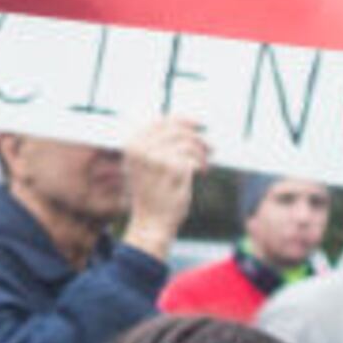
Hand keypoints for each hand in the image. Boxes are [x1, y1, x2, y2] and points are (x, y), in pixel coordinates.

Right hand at [118, 115, 208, 257]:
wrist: (151, 223)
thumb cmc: (151, 194)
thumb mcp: (144, 165)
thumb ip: (156, 144)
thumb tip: (183, 125)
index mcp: (133, 144)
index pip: (161, 121)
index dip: (183, 120)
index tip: (198, 124)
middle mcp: (141, 148)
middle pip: (178, 130)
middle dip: (198, 138)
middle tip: (210, 148)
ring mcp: (156, 158)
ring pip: (188, 142)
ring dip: (202, 152)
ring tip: (204, 163)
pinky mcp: (172, 169)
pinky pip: (193, 157)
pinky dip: (202, 163)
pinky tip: (202, 172)